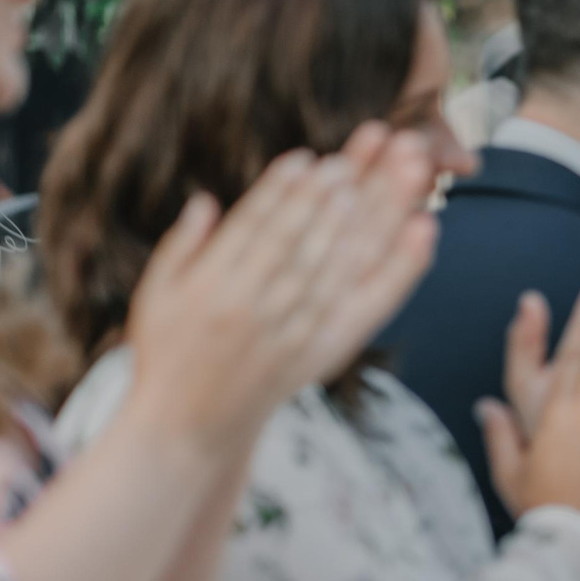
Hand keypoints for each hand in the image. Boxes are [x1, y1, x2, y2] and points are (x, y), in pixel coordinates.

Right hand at [120, 124, 438, 452]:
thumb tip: (207, 199)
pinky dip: (398, 266)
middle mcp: (254, 309)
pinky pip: (369, 301)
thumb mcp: (157, 297)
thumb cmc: (169, 354)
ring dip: (373, 217)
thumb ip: (181, 245)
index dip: (281, 192)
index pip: (254, 229)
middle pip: (304, 240)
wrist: (191, 428)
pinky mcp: (326, 349)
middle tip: (361, 152)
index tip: (307, 158)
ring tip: (396, 176)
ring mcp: (293, 331)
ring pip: (341, 263)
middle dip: (334, 195)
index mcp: (211, 289)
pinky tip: (422, 230)